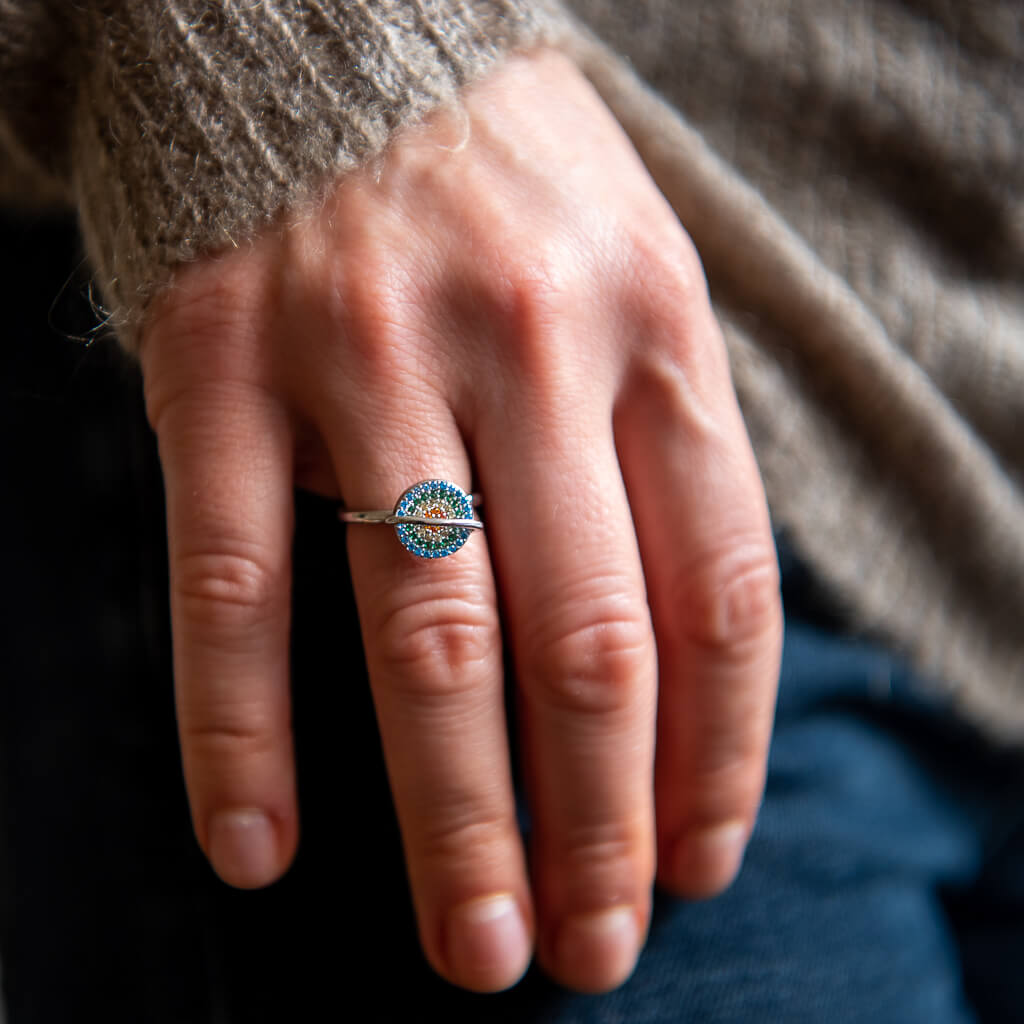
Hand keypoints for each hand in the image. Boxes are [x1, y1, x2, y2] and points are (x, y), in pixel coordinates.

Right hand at [140, 49, 781, 993]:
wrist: (335, 31)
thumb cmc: (503, 188)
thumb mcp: (628, 285)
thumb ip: (656, 458)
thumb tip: (676, 673)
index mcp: (654, 329)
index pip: (717, 591)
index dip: (716, 754)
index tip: (693, 868)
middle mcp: (527, 346)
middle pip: (584, 643)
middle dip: (595, 825)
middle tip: (588, 955)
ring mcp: (369, 354)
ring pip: (423, 633)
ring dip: (452, 816)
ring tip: (474, 946)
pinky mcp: (224, 360)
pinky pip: (234, 576)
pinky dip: (237, 728)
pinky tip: (254, 847)